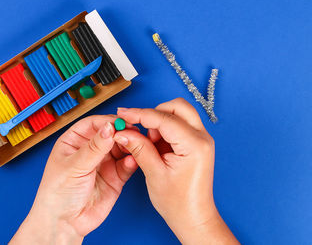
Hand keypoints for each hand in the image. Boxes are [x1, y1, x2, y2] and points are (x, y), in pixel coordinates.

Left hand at [10, 115, 137, 244]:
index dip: (106, 121)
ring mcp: (103, 163)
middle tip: (132, 131)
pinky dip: (132, 162)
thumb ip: (93, 148)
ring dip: (129, 145)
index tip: (118, 122)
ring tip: (135, 144)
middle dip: (121, 132)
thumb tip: (108, 128)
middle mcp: (90, 150)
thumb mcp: (74, 166)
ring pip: (121, 147)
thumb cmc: (57, 194)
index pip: (92, 124)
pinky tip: (132, 161)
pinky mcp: (115, 177)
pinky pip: (127, 165)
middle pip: (109, 134)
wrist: (64, 223)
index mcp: (73, 142)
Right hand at [114, 98, 238, 243]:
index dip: (140, 114)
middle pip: (177, 107)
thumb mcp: (154, 173)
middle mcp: (202, 137)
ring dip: (160, 121)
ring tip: (149, 144)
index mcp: (194, 145)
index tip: (123, 114)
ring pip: (179, 113)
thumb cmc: (178, 202)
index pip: (164, 118)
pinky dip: (164, 129)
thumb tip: (123, 132)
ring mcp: (201, 139)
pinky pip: (179, 125)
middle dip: (154, 113)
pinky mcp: (196, 143)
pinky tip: (155, 146)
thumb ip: (139, 148)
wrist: (193, 217)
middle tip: (138, 127)